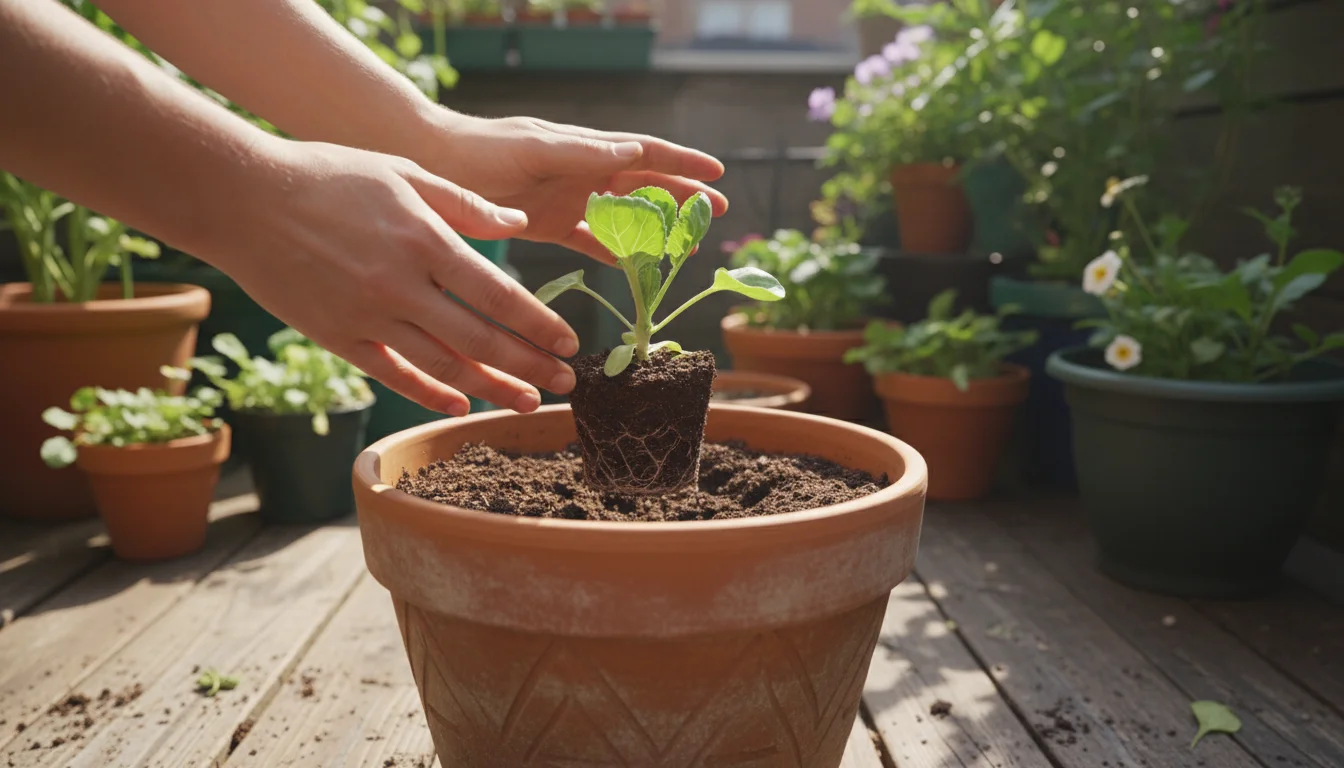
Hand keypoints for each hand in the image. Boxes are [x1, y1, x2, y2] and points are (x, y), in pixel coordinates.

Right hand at [209, 140, 578, 415]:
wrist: (242, 198)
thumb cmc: (328, 175)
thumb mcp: (403, 172)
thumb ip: (464, 203)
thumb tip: (517, 224)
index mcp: (424, 240)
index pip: (497, 294)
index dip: (538, 324)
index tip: (569, 342)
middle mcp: (400, 286)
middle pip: (479, 340)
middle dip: (530, 366)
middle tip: (567, 384)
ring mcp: (366, 317)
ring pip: (442, 366)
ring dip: (491, 389)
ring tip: (527, 402)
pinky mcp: (336, 337)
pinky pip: (392, 375)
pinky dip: (429, 394)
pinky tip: (461, 405)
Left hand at [419, 112, 729, 262]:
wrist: (433, 166)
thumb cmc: (482, 150)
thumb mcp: (535, 149)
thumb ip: (583, 153)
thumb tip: (635, 152)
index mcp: (585, 148)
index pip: (645, 154)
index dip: (682, 164)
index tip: (716, 175)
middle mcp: (583, 172)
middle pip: (644, 186)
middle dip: (682, 199)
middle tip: (717, 214)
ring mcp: (568, 199)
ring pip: (625, 216)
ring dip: (655, 230)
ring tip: (685, 247)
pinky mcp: (549, 224)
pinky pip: (590, 240)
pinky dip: (614, 253)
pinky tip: (634, 268)